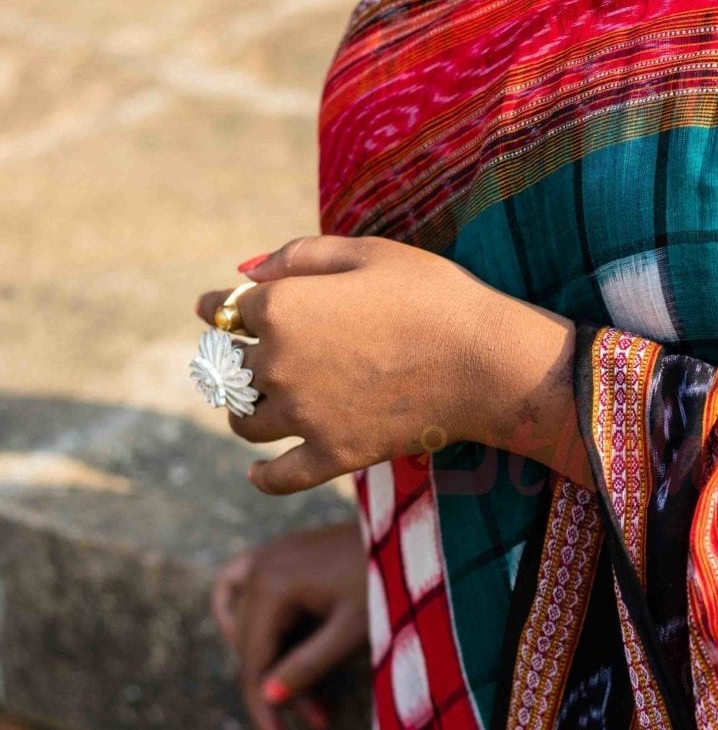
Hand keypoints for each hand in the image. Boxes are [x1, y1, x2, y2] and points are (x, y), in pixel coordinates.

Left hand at [197, 235, 585, 495]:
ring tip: (254, 404)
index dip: (222, 306)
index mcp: (281, 307)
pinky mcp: (333, 454)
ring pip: (245, 421)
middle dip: (231, 357)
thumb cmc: (432, 295)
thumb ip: (299, 255)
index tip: (220, 309)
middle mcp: (279, 364)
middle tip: (244, 355)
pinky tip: (255, 472)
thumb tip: (244, 271)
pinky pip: (280, 477)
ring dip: (242, 410)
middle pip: (229, 366)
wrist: (485, 361)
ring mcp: (303, 415)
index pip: (228, 308)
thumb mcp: (366, 253)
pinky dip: (262, 477)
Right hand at [212, 521, 367, 729]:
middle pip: (251, 647)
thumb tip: (265, 699)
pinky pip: (236, 586)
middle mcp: (258, 566)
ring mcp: (264, 556)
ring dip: (269, 659)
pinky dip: (242, 616)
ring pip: (243, 623)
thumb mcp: (352, 630)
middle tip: (320, 718)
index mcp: (271, 585)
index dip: (263, 710)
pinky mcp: (275, 555)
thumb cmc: (385, 579)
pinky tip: (266, 641)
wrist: (406, 533)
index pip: (254, 663)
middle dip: (281, 687)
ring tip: (308, 693)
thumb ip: (308, 665)